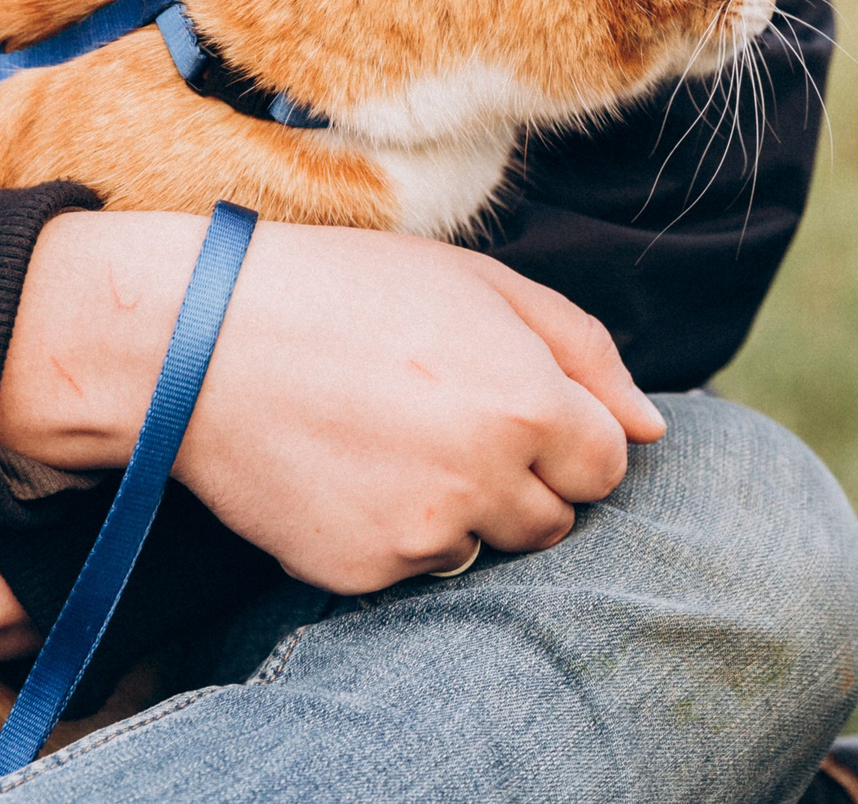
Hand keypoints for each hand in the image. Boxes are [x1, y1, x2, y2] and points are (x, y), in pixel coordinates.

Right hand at [0, 214, 667, 594]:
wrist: (203, 343)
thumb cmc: (350, 293)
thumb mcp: (481, 285)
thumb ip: (585, 351)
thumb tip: (654, 426)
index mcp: (530, 402)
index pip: (608, 463)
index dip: (569, 433)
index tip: (516, 404)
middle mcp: (488, 479)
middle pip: (557, 519)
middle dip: (524, 478)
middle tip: (450, 420)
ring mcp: (424, 533)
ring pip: (487, 547)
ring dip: (464, 509)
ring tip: (394, 441)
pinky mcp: (364, 573)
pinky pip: (416, 569)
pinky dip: (397, 532)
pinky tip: (352, 472)